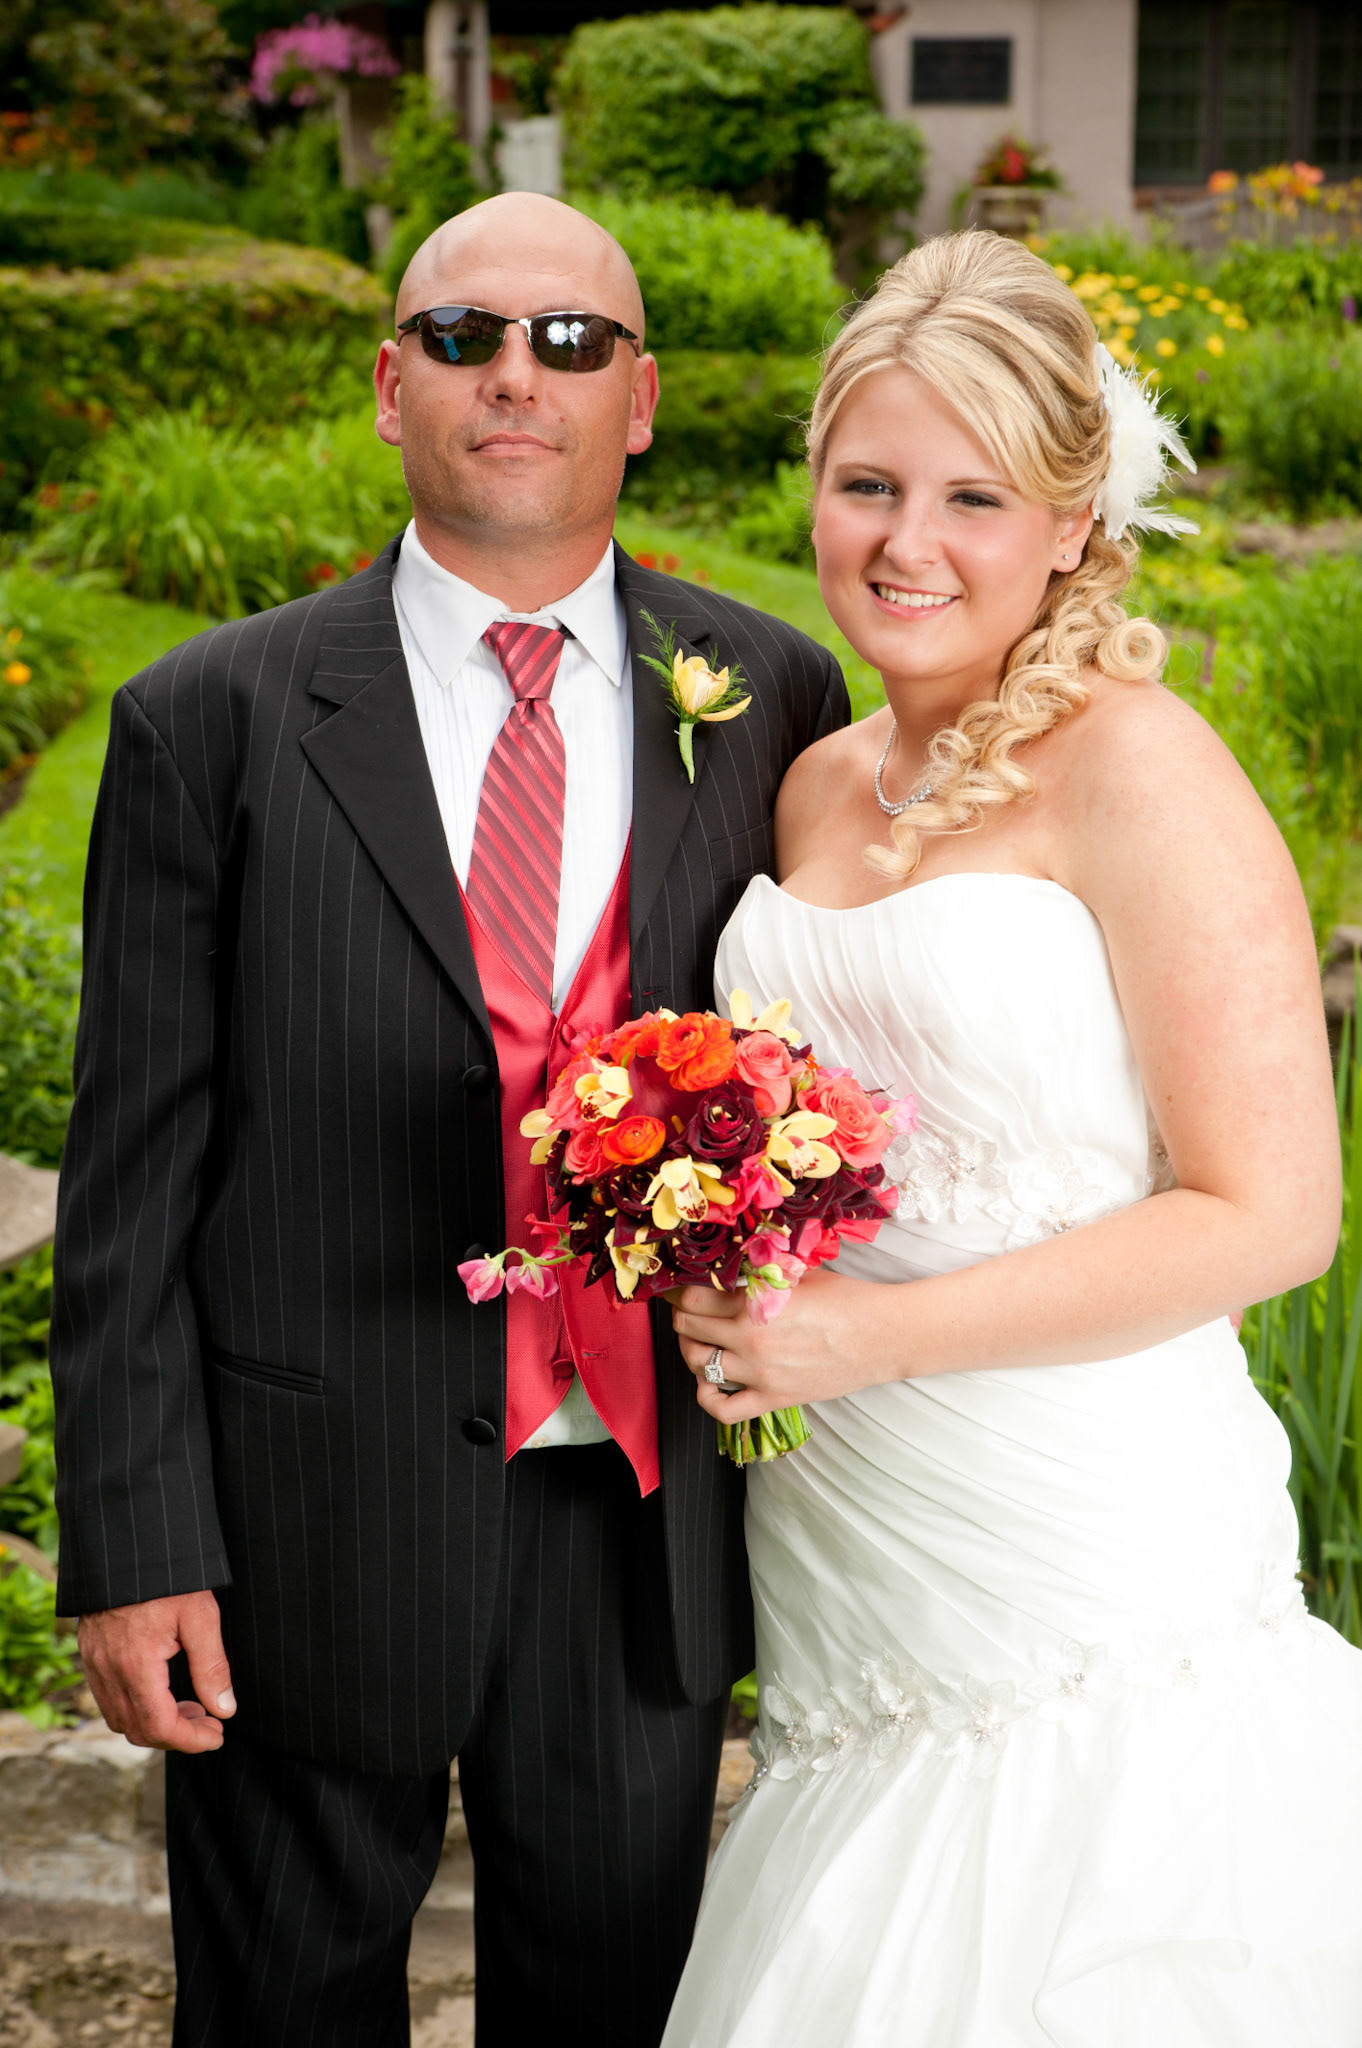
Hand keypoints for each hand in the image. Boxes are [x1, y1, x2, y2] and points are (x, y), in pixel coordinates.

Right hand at [78, 1590, 234, 1752]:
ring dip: (155, 1723)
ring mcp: (94, 1662)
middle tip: (210, 1723)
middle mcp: (108, 1670)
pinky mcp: (90, 1652)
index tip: (217, 1735)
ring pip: (119, 1717)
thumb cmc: (168, 1575)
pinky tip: (163, 1690)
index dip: (190, 1741)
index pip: (159, 1727)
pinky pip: (108, 1697)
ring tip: (192, 1707)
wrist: (127, 1540)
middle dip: (176, 1736)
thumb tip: (225, 1709)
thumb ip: (212, 1666)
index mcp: (135, 1664)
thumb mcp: (200, 1615)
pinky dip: (136, 1706)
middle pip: (137, 1730)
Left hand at [671, 1268, 885, 1419]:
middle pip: (688, 1328)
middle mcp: (750, 1339)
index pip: (692, 1298)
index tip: (680, 1288)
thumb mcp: (796, 1275)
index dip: (680, 1291)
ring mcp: (759, 1373)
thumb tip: (728, 1269)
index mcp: (754, 1303)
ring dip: (690, 1349)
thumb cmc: (846, 1301)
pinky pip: (723, 1410)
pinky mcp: (773, 1398)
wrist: (882, 1336)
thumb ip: (758, 1275)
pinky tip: (707, 1383)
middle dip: (682, 1316)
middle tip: (687, 1309)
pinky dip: (706, 1398)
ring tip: (699, 1339)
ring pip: (697, 1363)